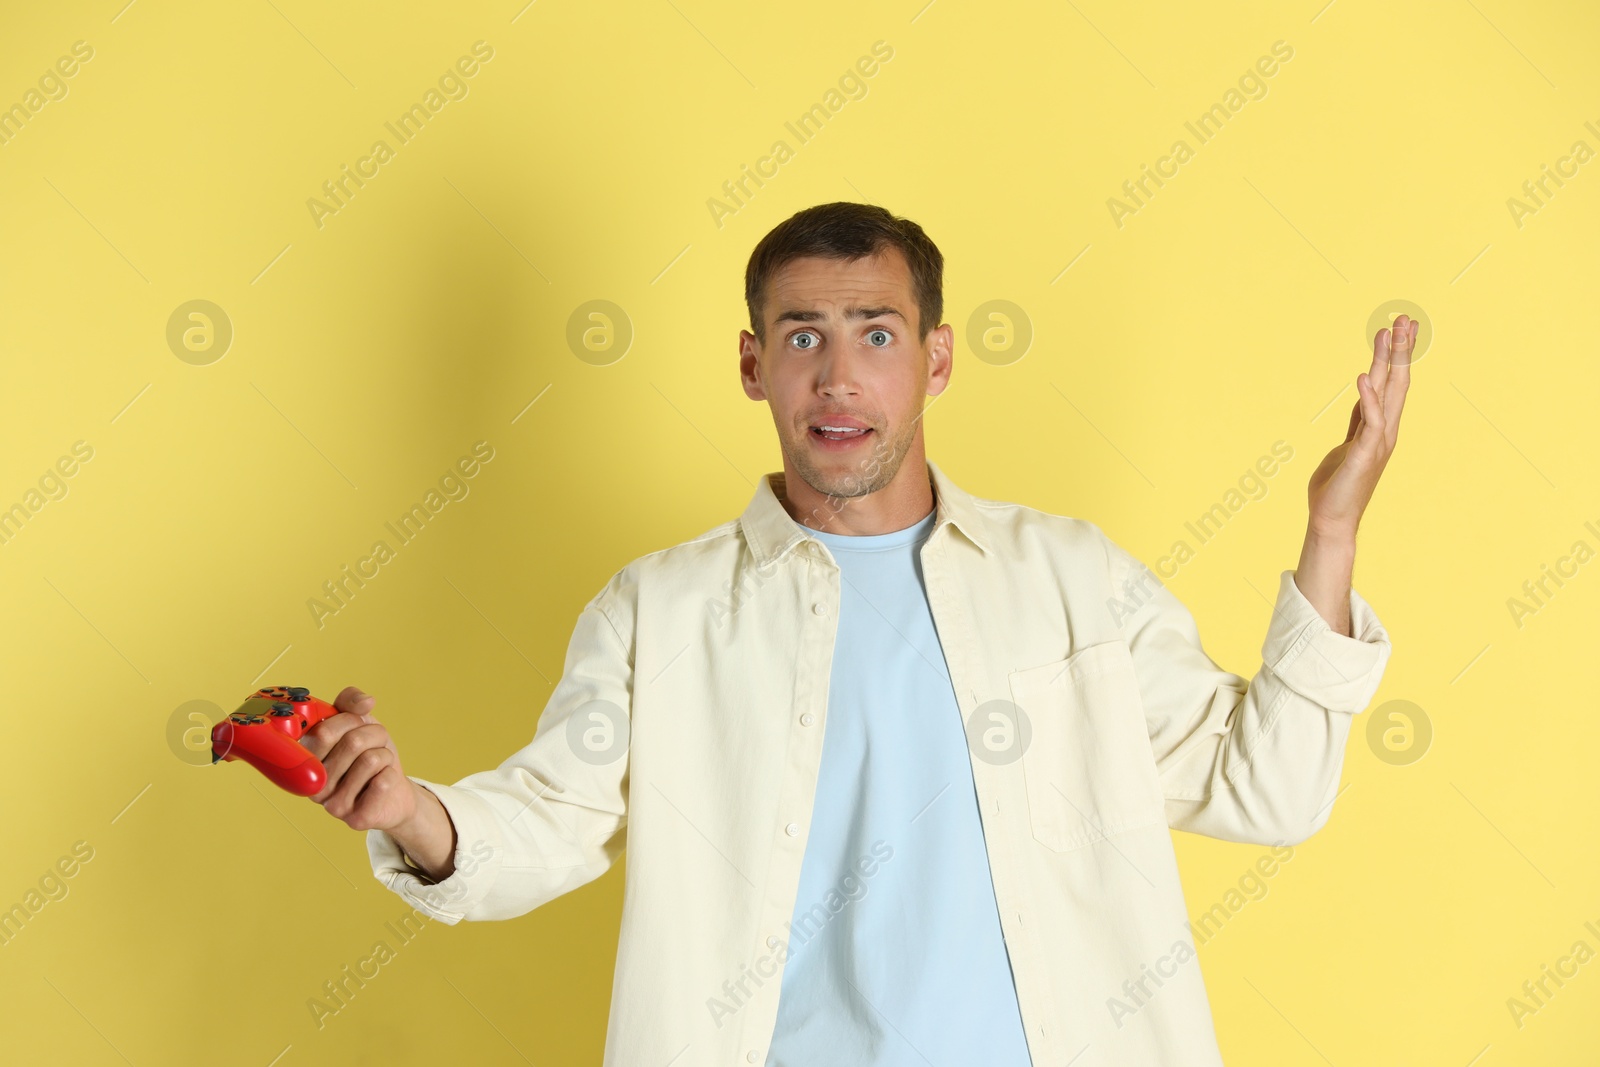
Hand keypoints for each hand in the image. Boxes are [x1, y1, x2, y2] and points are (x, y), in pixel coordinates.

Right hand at [301, 686, 417, 833]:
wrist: (394, 793)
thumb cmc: (370, 755)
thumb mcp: (360, 723)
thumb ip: (351, 702)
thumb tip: (365, 702)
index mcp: (306, 760)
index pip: (322, 731)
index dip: (348, 720)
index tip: (356, 722)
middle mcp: (313, 785)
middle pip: (352, 742)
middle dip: (374, 735)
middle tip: (374, 744)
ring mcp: (332, 806)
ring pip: (371, 760)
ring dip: (385, 754)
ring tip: (378, 764)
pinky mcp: (355, 819)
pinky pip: (383, 782)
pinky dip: (392, 773)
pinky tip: (383, 782)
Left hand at [1306, 315, 1414, 538]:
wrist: (1331, 519)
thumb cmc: (1336, 485)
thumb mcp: (1348, 443)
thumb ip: (1359, 420)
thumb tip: (1365, 394)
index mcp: (1379, 427)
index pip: (1391, 384)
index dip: (1396, 355)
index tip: (1400, 327)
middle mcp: (1384, 430)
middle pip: (1396, 381)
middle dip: (1400, 349)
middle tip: (1405, 318)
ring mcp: (1378, 442)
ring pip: (1389, 394)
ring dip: (1390, 362)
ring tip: (1390, 332)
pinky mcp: (1364, 454)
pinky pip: (1370, 421)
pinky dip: (1368, 398)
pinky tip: (1364, 376)